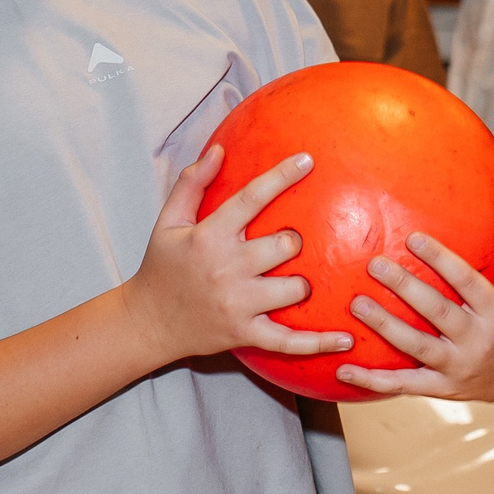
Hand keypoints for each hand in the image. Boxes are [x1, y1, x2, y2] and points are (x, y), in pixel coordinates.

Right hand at [126, 145, 348, 363]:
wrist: (147, 322)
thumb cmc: (162, 267)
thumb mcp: (167, 222)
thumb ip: (191, 184)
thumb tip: (218, 150)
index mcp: (209, 236)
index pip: (250, 198)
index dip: (281, 176)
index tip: (307, 160)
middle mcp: (226, 268)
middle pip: (284, 245)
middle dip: (293, 241)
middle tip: (286, 245)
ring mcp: (238, 304)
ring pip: (294, 287)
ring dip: (302, 282)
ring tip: (295, 281)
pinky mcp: (245, 334)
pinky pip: (289, 341)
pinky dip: (319, 343)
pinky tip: (346, 339)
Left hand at [333, 207, 493, 401]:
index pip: (466, 282)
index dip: (440, 259)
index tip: (412, 238)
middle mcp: (478, 341)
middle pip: (436, 311)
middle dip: (404, 287)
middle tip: (375, 264)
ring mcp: (459, 367)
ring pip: (416, 346)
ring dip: (385, 325)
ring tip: (357, 303)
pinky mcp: (443, 388)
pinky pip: (404, 385)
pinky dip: (373, 381)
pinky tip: (344, 370)